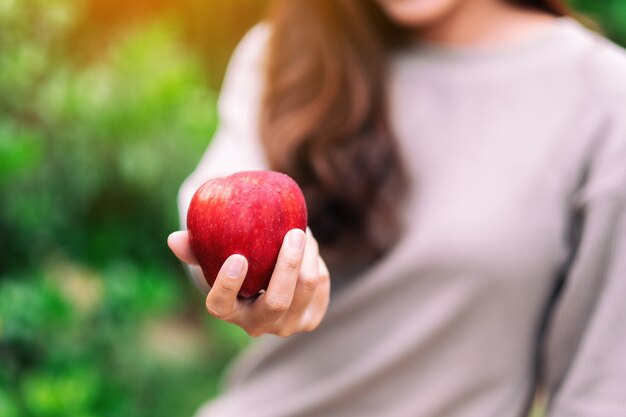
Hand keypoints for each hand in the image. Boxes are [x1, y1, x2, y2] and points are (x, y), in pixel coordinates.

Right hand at [167, 228, 329, 336]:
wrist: (267, 280)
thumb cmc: (236, 261)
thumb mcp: (214, 255)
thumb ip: (195, 247)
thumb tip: (174, 239)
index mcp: (228, 311)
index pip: (221, 306)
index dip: (228, 285)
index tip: (238, 257)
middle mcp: (258, 325)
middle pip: (277, 302)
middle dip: (288, 266)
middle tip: (293, 232)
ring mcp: (288, 325)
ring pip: (306, 288)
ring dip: (308, 255)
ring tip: (301, 230)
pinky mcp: (312, 317)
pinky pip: (321, 284)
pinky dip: (317, 260)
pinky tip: (308, 247)